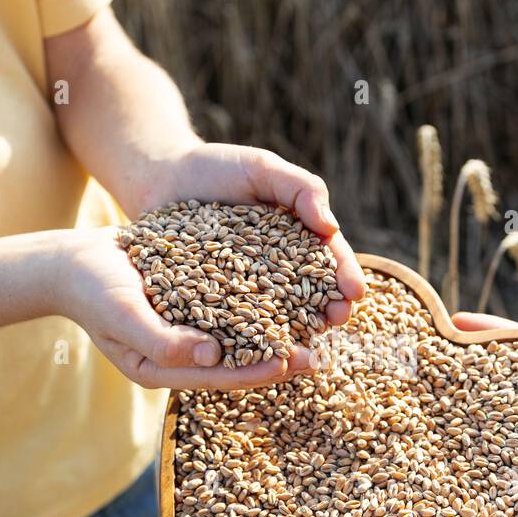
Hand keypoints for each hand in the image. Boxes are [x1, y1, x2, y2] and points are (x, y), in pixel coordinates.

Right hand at [56, 226, 308, 389]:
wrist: (72, 261)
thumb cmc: (92, 291)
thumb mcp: (123, 316)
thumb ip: (164, 342)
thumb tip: (214, 356)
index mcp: (165, 370)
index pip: (220, 377)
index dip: (256, 372)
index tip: (291, 363)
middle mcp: (184, 353)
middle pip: (239, 361)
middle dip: (278, 358)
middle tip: (319, 354)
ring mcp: (190, 328)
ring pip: (243, 335)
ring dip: (278, 330)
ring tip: (314, 324)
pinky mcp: (196, 300)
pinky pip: (234, 305)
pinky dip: (262, 301)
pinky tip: (291, 287)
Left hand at [136, 142, 365, 327]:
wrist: (162, 179)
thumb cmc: (217, 168)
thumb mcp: (262, 168)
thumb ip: (301, 189)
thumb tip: (331, 227)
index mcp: (298, 241)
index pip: (329, 260)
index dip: (344, 276)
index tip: (356, 290)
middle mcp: (278, 272)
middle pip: (310, 295)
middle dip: (329, 308)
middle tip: (338, 319)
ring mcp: (246, 291)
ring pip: (278, 315)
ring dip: (297, 330)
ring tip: (310, 339)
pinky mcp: (213, 304)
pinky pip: (234, 322)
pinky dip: (249, 336)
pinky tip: (259, 348)